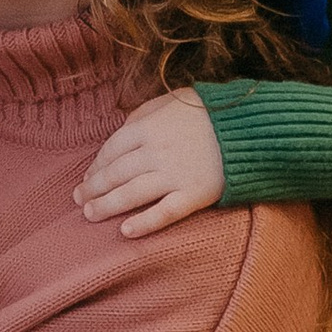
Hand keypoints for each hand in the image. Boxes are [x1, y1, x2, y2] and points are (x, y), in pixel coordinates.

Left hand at [75, 93, 225, 236]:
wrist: (251, 127)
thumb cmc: (211, 110)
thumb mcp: (173, 99)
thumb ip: (145, 112)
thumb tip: (124, 127)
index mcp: (147, 127)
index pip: (111, 150)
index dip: (96, 166)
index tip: (88, 176)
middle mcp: (155, 152)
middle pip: (115, 174)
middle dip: (93, 188)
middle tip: (79, 199)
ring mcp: (174, 175)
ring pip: (131, 194)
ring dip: (107, 206)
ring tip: (90, 215)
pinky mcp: (195, 194)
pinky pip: (164, 213)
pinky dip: (144, 223)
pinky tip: (126, 231)